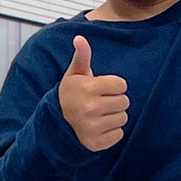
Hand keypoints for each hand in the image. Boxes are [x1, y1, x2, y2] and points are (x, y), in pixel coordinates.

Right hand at [58, 35, 129, 151]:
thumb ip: (82, 56)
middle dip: (115, 101)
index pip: (122, 85)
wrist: (56, 123)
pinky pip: (119, 134)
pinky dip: (112, 132)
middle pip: (124, 102)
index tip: (101, 89)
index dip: (114, 86)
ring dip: (114, 116)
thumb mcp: (74, 74)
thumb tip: (80, 38)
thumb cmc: (70, 95)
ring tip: (99, 115)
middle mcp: (90, 108)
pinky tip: (99, 127)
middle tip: (100, 102)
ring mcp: (93, 127)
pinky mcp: (96, 143)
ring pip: (123, 118)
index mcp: (88, 88)